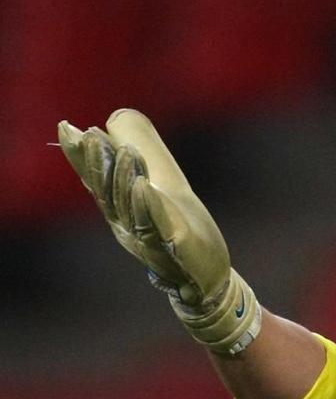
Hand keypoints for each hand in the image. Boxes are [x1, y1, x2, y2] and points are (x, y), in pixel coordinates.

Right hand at [58, 109, 261, 355]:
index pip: (97, 182)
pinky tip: (147, 188)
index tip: (68, 128)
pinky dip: (151, 208)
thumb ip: (137, 160)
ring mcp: (151, 240)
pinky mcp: (179, 249)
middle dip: (99, 164)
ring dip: (126, 180)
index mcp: (121, 211)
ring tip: (125, 152)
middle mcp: (128, 226)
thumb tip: (115, 121)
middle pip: (109, 194)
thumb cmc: (178, 229)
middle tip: (91, 134)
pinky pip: (161, 229)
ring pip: (133, 209)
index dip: (81, 158)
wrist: (205, 277)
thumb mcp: (156, 191)